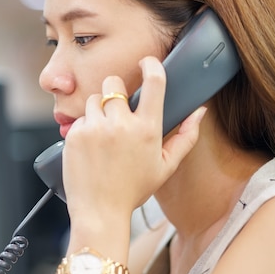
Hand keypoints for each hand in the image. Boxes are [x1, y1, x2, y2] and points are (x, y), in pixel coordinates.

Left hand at [62, 56, 205, 222]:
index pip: (153, 83)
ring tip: (103, 134)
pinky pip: (79, 118)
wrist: (100, 211)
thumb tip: (200, 112)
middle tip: (116, 109)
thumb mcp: (165, 167)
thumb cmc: (133, 190)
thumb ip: (185, 137)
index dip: (151, 65)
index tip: (147, 62)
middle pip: (112, 83)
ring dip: (98, 110)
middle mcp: (120, 125)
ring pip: (93, 99)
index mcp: (147, 129)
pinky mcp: (74, 135)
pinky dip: (84, 127)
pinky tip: (90, 147)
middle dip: (114, 90)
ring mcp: (95, 128)